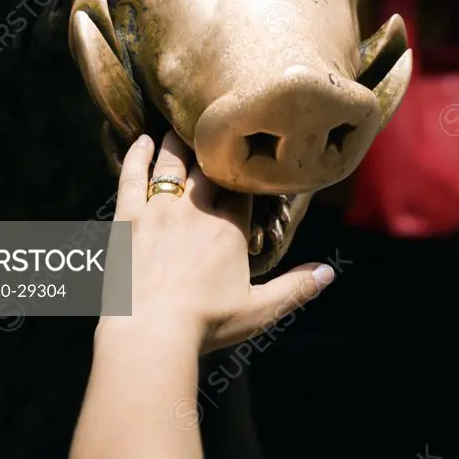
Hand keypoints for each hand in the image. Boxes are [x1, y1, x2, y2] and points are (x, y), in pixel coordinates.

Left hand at [99, 130, 335, 353]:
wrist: (151, 331)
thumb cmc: (206, 324)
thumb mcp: (259, 310)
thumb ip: (295, 288)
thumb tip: (329, 272)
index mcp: (229, 229)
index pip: (242, 190)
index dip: (245, 176)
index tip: (246, 165)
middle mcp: (197, 210)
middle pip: (207, 167)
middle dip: (211, 151)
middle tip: (213, 134)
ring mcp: (161, 209)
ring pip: (172, 163)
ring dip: (176, 143)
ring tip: (178, 128)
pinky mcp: (129, 216)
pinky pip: (133, 176)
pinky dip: (137, 156)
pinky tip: (141, 142)